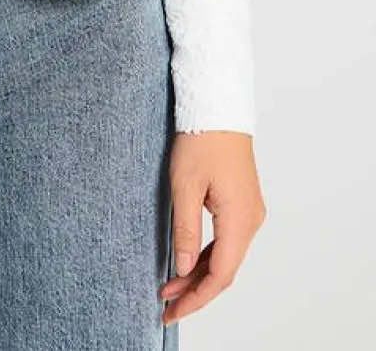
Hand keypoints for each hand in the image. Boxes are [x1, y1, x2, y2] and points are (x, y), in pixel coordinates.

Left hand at [160, 130, 265, 325]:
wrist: (218, 106)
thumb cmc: (201, 139)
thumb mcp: (184, 185)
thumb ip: (185, 230)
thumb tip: (182, 269)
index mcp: (239, 219)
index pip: (220, 274)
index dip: (196, 297)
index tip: (172, 310)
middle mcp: (251, 220)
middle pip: (225, 270)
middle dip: (195, 290)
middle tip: (165, 302)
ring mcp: (250, 212)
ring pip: (227, 256)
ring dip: (200, 273)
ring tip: (170, 286)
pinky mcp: (243, 204)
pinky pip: (228, 240)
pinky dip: (208, 255)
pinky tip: (187, 262)